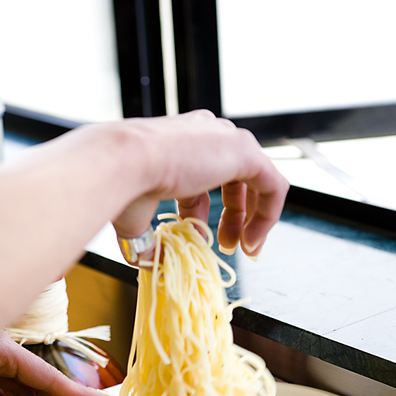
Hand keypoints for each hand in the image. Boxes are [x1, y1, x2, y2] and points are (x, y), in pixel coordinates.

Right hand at [112, 110, 288, 260]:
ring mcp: (227, 139)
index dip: (205, 216)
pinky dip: (267, 217)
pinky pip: (272, 186)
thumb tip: (147, 261)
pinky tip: (252, 241)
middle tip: (228, 246)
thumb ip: (146, 238)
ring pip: (257, 181)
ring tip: (246, 247)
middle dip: (235, 217)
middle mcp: (206, 135)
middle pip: (234, 179)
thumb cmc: (122, 184)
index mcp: (180, 144)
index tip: (203, 241)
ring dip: (254, 218)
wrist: (124, 163)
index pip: (203, 181)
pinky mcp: (245, 152)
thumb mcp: (135, 218)